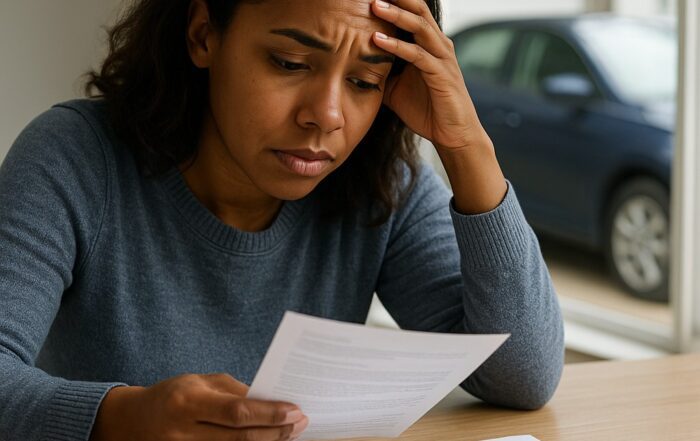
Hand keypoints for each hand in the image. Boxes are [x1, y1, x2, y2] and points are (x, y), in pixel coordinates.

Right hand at [90, 373, 308, 440]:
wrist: (130, 422)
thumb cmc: (173, 395)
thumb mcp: (200, 382)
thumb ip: (234, 392)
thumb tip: (271, 402)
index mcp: (188, 401)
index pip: (237, 412)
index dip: (269, 413)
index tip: (296, 410)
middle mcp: (183, 431)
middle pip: (241, 438)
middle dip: (276, 431)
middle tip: (302, 423)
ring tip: (291, 434)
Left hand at [371, 0, 488, 151]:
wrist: (452, 134)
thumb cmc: (426, 109)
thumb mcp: (395, 88)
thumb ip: (380, 72)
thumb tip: (352, 69)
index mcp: (428, 43)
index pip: (411, 12)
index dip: (394, 1)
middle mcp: (438, 44)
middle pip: (418, 9)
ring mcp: (442, 58)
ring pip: (419, 27)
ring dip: (396, 14)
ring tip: (373, 5)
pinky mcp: (442, 74)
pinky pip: (418, 55)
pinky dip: (397, 46)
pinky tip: (377, 40)